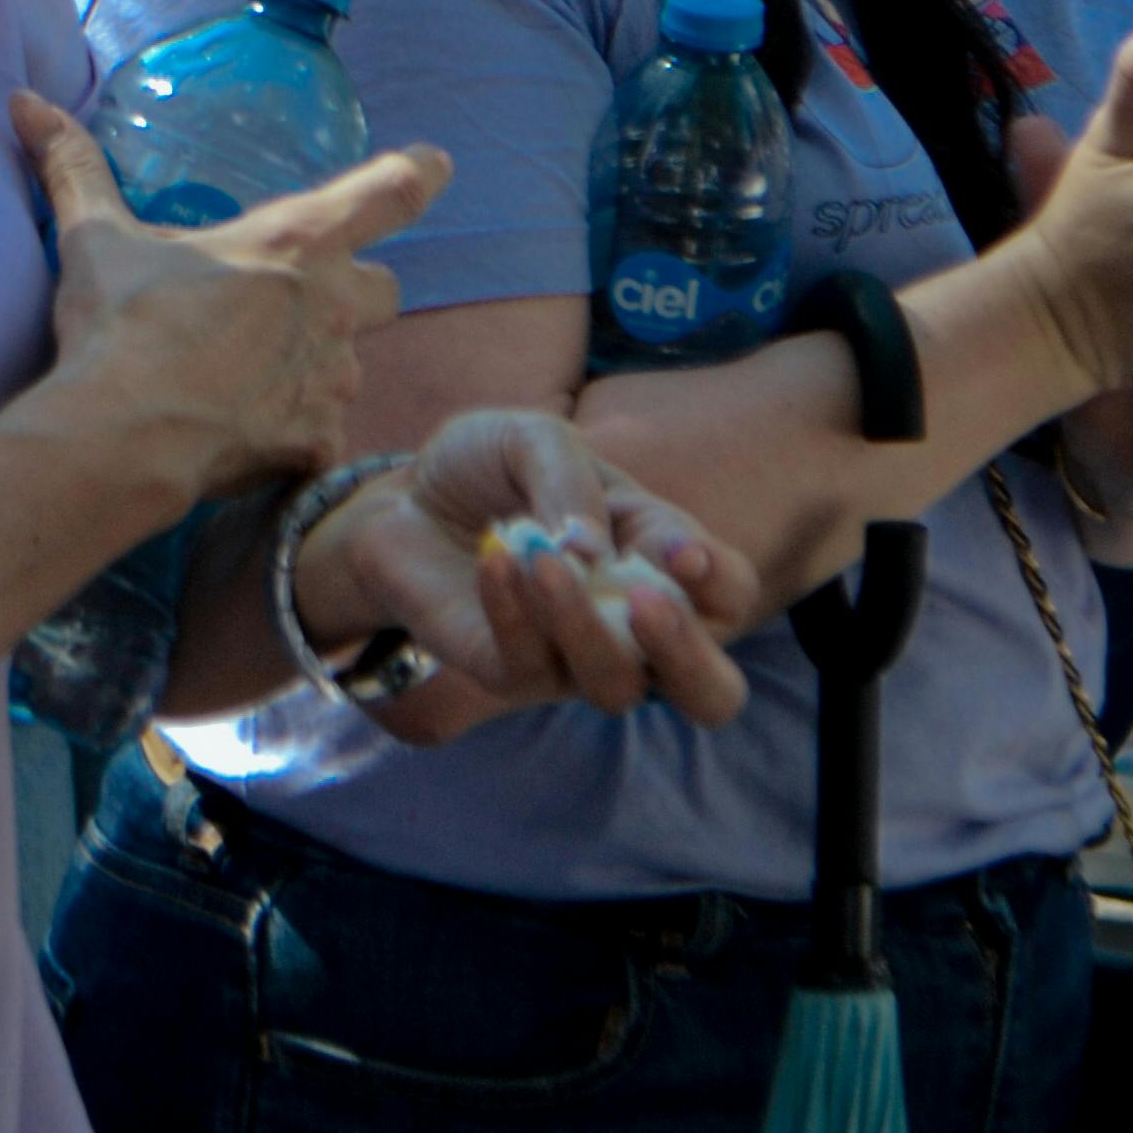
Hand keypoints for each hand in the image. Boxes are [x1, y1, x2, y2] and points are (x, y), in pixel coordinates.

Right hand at [13, 91, 448, 518]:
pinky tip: (246, 434)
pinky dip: (293, 434)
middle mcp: (331, 308)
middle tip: (303, 302)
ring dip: (317, 365)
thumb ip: (73, 167)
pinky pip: (321, 435)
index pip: (389, 193)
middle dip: (354, 292)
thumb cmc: (124, 324)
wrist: (126, 433)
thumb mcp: (97, 237)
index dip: (419, 175)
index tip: (436, 166)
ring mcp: (331, 380)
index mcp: (296, 243)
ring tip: (251, 376)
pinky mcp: (316, 443)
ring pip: (350, 366)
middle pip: (383, 289)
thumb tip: (26, 103)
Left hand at [302, 406, 755, 726]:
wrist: (405, 496)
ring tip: (541, 558)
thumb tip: (597, 554)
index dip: (720, 581)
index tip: (683, 554)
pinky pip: (528, 667)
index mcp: (659, 559)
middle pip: (709, 692)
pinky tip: (494, 560)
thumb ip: (570, 484)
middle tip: (648, 603)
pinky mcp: (508, 673)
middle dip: (690, 657)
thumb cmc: (489, 466)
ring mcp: (573, 658)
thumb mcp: (534, 440)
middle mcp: (632, 625)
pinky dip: (514, 613)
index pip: (728, 593)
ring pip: (615, 686)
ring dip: (583, 624)